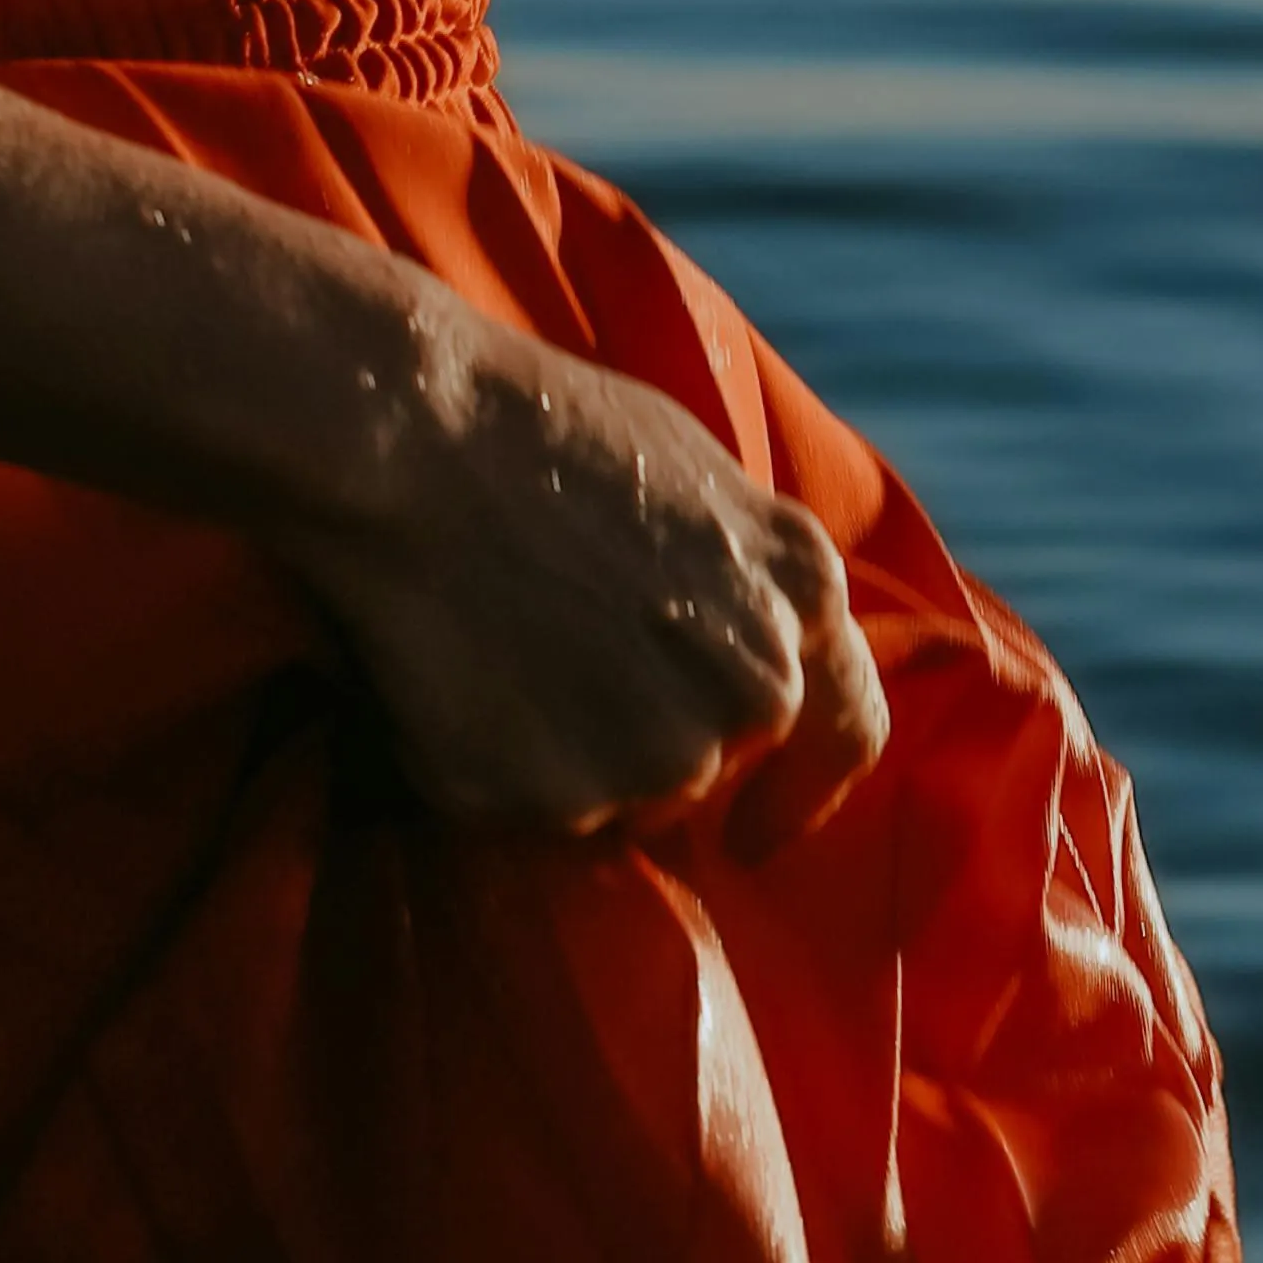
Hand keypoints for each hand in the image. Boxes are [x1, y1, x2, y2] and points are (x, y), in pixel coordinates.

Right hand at [276, 308, 889, 842]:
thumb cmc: (542, 427)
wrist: (413, 437)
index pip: (850, 730)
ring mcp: (661, 755)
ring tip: (491, 651)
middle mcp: (755, 690)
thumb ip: (744, 577)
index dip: (802, 792)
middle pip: (704, 768)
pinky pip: (517, 810)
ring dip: (556, 756)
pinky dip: (479, 766)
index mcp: (805, 595)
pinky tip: (445, 675)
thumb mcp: (701, 476)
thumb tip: (733, 636)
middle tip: (552, 680)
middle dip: (639, 750)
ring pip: (611, 802)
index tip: (754, 835)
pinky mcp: (558, 798)